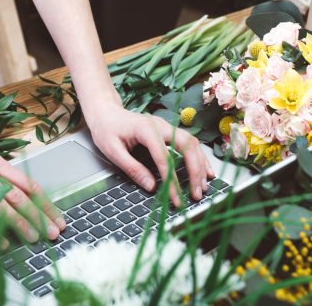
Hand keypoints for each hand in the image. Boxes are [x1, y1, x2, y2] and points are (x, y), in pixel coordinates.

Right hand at [0, 153, 65, 246]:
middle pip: (19, 197)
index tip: (58, 219)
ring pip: (3, 208)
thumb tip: (34, 204)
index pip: (29, 185)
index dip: (46, 204)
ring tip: (34, 237)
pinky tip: (4, 245)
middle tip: (52, 232)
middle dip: (39, 217)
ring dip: (21, 224)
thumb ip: (7, 181)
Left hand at [87, 104, 214, 205]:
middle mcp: (161, 125)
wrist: (106, 112)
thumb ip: (132, 168)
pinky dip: (199, 157)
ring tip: (204, 185)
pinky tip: (205, 170)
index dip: (172, 181)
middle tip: (197, 193)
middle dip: (195, 171)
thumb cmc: (107, 129)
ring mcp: (167, 127)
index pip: (164, 158)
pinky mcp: (169, 131)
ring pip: (192, 143)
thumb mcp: (112, 150)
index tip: (176, 198)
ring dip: (201, 165)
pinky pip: (189, 143)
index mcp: (146, 129)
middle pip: (187, 146)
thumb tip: (151, 186)